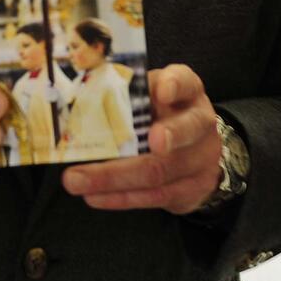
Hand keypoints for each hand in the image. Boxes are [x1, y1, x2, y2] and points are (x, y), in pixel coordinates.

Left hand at [61, 65, 219, 213]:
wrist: (197, 146)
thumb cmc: (162, 113)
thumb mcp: (151, 94)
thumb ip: (127, 93)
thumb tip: (79, 95)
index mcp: (188, 90)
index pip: (184, 82)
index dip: (174, 86)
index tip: (160, 92)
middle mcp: (201, 122)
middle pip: (177, 134)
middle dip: (141, 144)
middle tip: (106, 152)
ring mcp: (202, 158)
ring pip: (158, 172)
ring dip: (113, 179)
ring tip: (78, 181)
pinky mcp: (194, 189)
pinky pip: (155, 197)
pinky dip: (122, 198)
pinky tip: (96, 196)